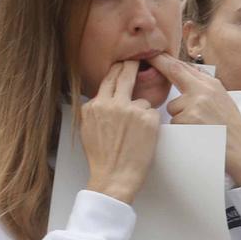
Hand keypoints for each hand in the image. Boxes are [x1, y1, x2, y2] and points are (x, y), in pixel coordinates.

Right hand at [80, 61, 161, 203]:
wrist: (114, 177)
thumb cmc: (102, 158)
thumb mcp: (88, 128)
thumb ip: (95, 109)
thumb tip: (103, 97)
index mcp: (94, 106)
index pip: (108, 79)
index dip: (118, 69)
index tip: (123, 64)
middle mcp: (111, 104)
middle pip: (125, 74)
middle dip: (132, 66)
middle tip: (138, 62)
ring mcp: (130, 110)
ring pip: (142, 99)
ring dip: (142, 112)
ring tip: (135, 134)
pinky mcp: (148, 118)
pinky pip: (152, 113)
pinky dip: (151, 124)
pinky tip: (143, 138)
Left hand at [153, 53, 240, 185]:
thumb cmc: (232, 128)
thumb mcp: (222, 100)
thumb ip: (204, 87)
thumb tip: (185, 75)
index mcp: (212, 84)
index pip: (185, 66)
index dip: (167, 59)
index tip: (155, 53)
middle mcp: (203, 90)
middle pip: (174, 72)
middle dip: (160, 65)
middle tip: (148, 58)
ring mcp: (194, 104)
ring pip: (172, 107)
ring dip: (179, 116)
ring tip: (198, 126)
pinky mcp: (187, 120)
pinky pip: (174, 122)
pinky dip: (181, 129)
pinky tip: (196, 134)